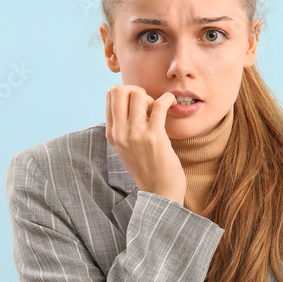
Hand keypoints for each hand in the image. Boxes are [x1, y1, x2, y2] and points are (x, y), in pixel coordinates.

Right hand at [106, 85, 186, 204]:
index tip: (139, 106)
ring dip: (152, 97)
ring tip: (159, 110)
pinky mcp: (154, 137)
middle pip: (119, 89)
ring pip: (138, 94)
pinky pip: (160, 104)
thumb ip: (124, 126)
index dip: (127, 93)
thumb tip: (133, 98)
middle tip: (148, 104)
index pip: (110, 95)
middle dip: (136, 90)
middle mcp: (120, 133)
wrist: (160, 192)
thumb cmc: (148, 167)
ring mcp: (135, 135)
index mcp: (111, 134)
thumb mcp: (126, 147)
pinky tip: (172, 103)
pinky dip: (168, 98)